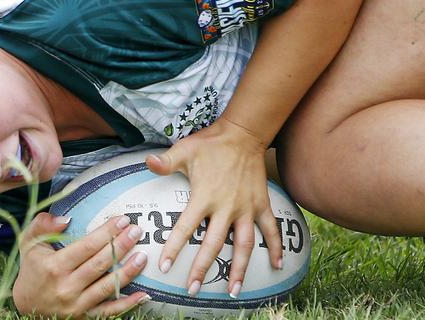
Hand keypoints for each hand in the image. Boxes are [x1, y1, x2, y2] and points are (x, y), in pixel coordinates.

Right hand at [12, 212, 150, 318]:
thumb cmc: (32, 269)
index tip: (122, 220)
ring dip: (128, 271)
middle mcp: (66, 286)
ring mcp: (76, 304)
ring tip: (143, 256)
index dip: (106, 233)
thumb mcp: (29, 243)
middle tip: (137, 231)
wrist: (26, 304)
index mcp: (54, 266)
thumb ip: (42, 225)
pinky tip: (143, 294)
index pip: (86, 246)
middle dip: (121, 246)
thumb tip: (66, 219)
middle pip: (100, 264)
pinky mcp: (84, 316)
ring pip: (107, 287)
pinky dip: (127, 304)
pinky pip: (109, 311)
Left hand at [146, 120, 282, 298]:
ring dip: (239, 268)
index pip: (185, 228)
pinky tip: (277, 266)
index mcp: (204, 196)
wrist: (244, 133)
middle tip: (193, 289)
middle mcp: (226, 206)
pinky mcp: (261, 204)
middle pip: (213, 244)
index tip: (165, 267)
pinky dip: (276, 247)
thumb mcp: (184, 150)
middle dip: (203, 268)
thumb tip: (147, 164)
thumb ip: (166, 161)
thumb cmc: (211, 143)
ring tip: (233, 290)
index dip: (174, 248)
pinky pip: (271, 229)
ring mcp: (246, 207)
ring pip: (244, 244)